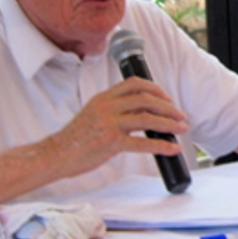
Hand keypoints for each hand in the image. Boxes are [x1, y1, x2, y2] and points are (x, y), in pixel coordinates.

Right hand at [47, 77, 187, 177]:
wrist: (55, 155)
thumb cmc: (76, 138)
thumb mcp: (94, 114)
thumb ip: (115, 110)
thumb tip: (143, 113)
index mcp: (103, 98)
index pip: (134, 84)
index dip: (155, 89)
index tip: (167, 98)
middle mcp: (107, 107)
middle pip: (146, 100)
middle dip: (168, 108)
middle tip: (180, 116)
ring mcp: (109, 124)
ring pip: (147, 119)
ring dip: (169, 124)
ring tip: (182, 129)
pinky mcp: (110, 143)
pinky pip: (142, 143)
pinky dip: (162, 145)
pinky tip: (172, 148)